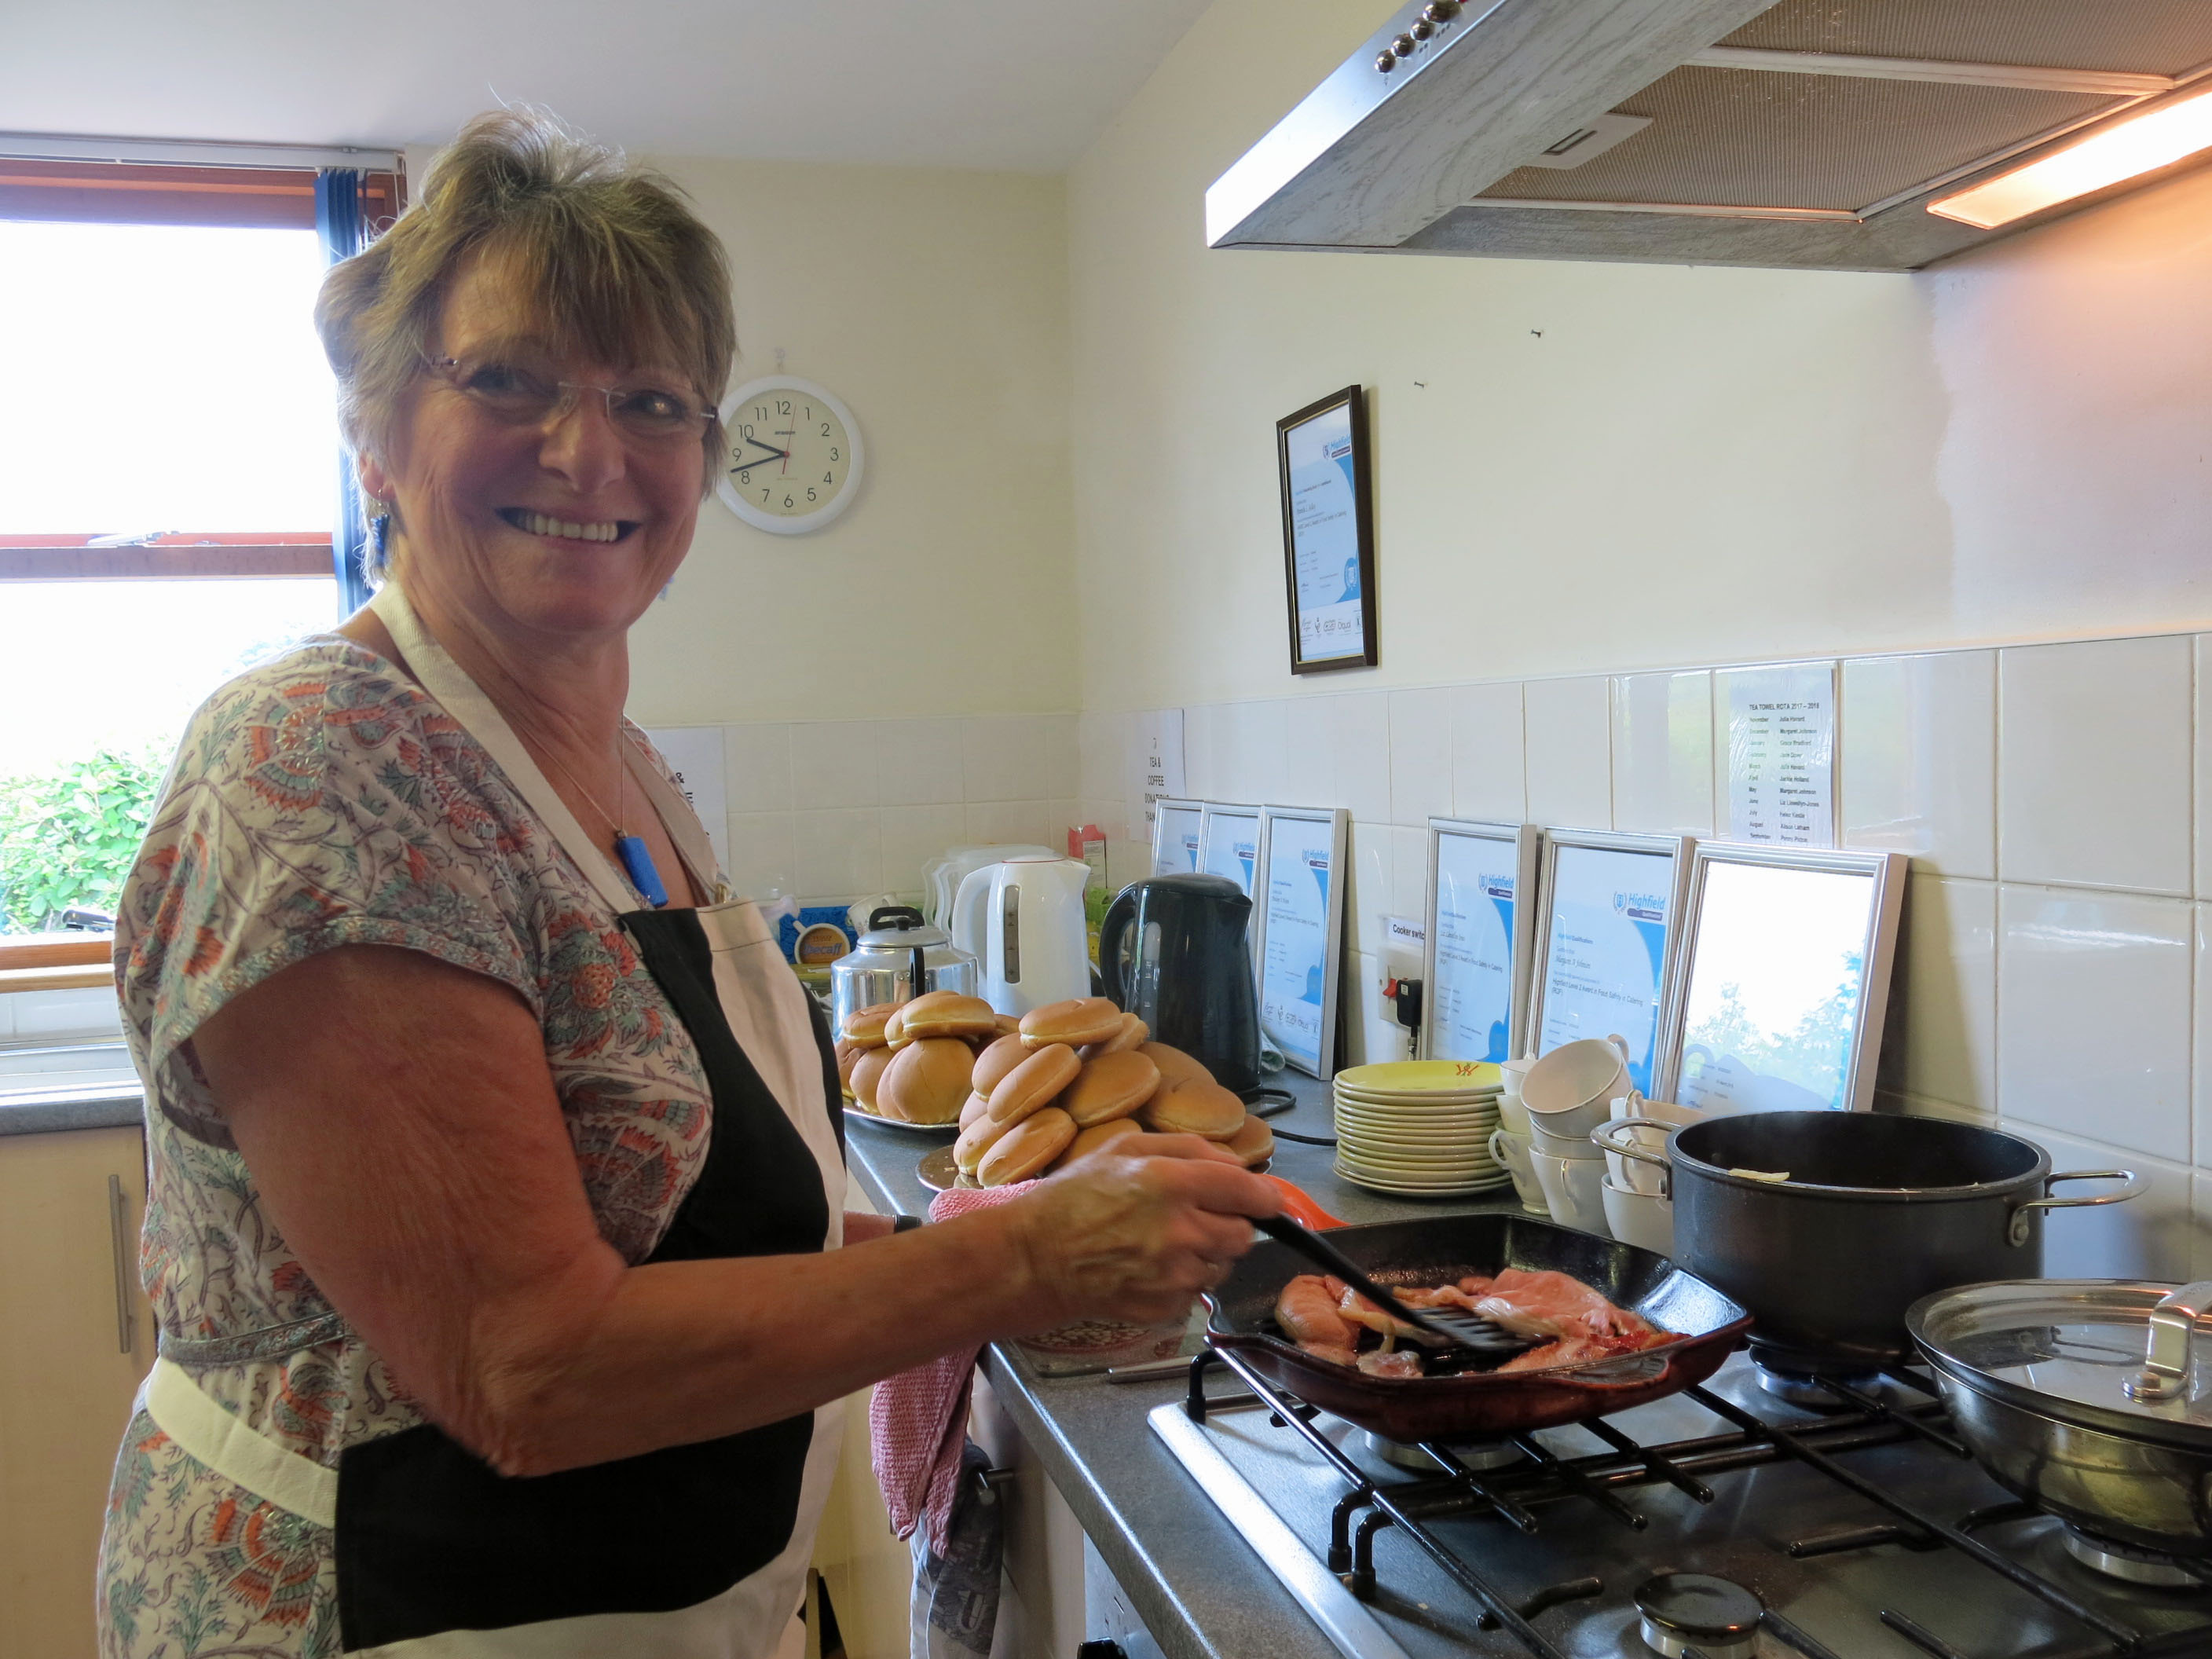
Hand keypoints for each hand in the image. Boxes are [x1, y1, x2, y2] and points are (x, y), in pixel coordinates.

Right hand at [1003, 1133, 1280, 1325]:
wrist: (1035, 1259)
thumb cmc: (1074, 1198)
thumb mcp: (1124, 1149)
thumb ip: (1187, 1149)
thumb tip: (1234, 1164)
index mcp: (1172, 1184)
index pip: (1249, 1193)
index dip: (1267, 1197)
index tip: (1269, 1200)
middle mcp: (1180, 1231)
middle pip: (1244, 1235)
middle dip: (1230, 1224)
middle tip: (1199, 1217)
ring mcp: (1174, 1276)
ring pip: (1223, 1266)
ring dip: (1208, 1254)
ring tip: (1166, 1243)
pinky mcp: (1166, 1308)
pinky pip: (1196, 1293)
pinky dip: (1183, 1281)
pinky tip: (1150, 1267)